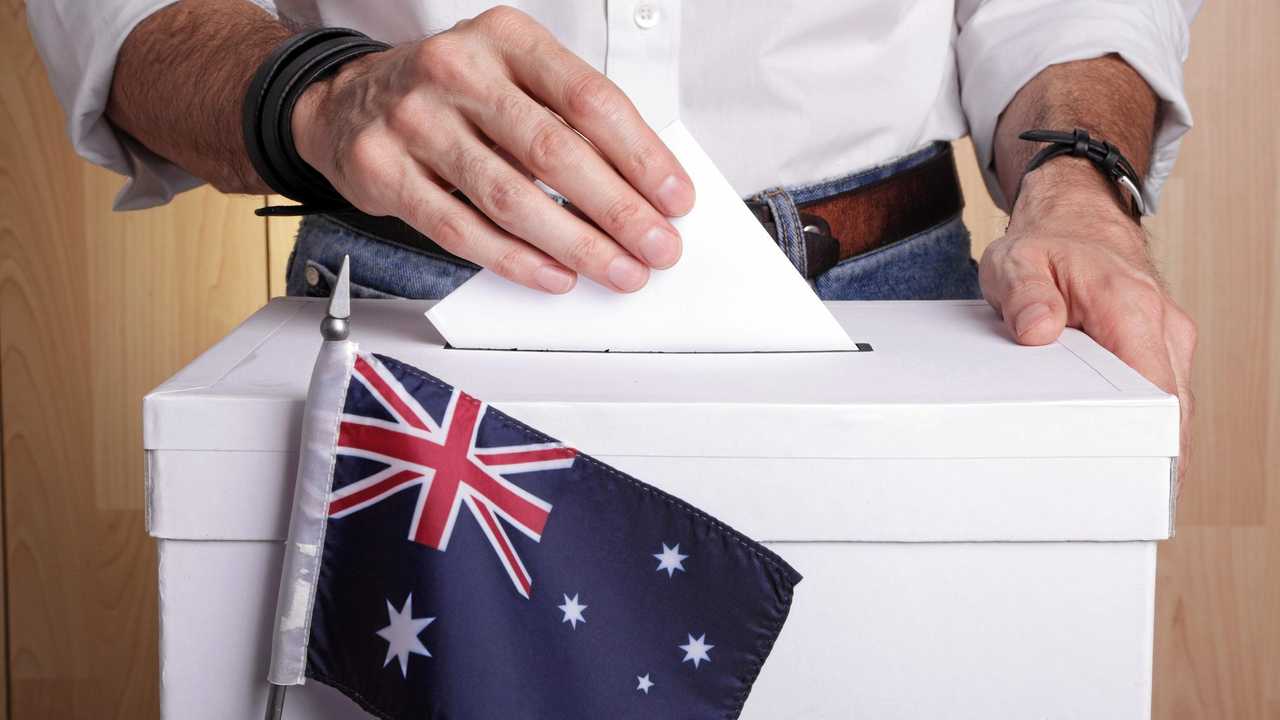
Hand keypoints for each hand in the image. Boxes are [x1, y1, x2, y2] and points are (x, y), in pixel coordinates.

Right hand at [291, 6, 694, 293]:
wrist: (348, 102)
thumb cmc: (451, 93)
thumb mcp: (513, 77)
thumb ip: (568, 119)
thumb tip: (640, 188)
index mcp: (506, 38)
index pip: (590, 99)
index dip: (641, 156)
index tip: (674, 198)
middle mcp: (459, 70)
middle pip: (555, 151)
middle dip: (617, 209)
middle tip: (655, 246)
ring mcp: (415, 120)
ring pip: (511, 197)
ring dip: (575, 244)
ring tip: (616, 269)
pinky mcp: (385, 172)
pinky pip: (461, 228)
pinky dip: (516, 260)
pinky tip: (554, 275)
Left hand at [979, 158, 1196, 476]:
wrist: (1075, 222)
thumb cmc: (1047, 246)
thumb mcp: (1016, 263)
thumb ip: (1025, 296)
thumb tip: (1038, 331)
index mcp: (1128, 306)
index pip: (1156, 389)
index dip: (1154, 440)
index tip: (1139, 478)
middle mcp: (1160, 324)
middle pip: (1172, 408)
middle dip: (1155, 454)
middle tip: (1119, 497)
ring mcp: (1167, 337)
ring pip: (1172, 404)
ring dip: (1152, 440)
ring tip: (1117, 483)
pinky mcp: (1162, 347)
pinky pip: (1162, 393)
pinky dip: (1147, 421)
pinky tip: (1121, 448)